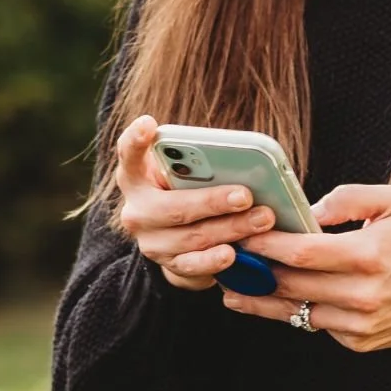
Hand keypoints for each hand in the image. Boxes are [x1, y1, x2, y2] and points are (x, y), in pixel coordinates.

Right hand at [114, 116, 277, 291]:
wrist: (181, 238)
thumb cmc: (190, 190)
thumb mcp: (189, 174)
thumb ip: (202, 167)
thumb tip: (245, 165)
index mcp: (137, 177)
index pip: (128, 154)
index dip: (135, 139)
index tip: (149, 123)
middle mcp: (136, 210)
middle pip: (172, 207)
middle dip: (212, 201)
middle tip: (246, 195)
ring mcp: (150, 241)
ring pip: (191, 237)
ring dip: (230, 228)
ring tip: (262, 219)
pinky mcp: (167, 266)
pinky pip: (192, 265)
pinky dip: (214, 260)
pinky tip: (233, 254)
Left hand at [219, 183, 390, 351]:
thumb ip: (346, 197)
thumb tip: (305, 209)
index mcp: (366, 254)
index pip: (301, 252)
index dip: (265, 246)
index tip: (241, 236)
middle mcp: (361, 293)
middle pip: (289, 284)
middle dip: (253, 272)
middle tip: (227, 261)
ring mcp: (359, 323)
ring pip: (295, 311)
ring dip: (261, 299)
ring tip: (233, 288)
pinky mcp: (358, 341)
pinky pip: (315, 325)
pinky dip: (294, 311)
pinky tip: (275, 300)